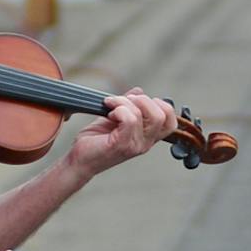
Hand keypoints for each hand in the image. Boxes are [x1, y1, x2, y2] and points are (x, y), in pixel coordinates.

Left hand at [64, 88, 180, 176]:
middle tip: (122, 102)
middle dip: (142, 100)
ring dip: (124, 102)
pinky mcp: (122, 145)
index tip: (138, 102)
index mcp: (148, 137)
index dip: (160, 105)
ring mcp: (135, 145)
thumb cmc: (96, 141)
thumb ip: (129, 106)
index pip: (171, 121)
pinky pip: (129, 119)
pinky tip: (108, 114)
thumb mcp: (115, 118)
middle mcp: (145, 143)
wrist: (79, 160)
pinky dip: (118, 109)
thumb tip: (139, 91)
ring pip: (143, 114)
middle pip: (162, 115)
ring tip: (110, 106)